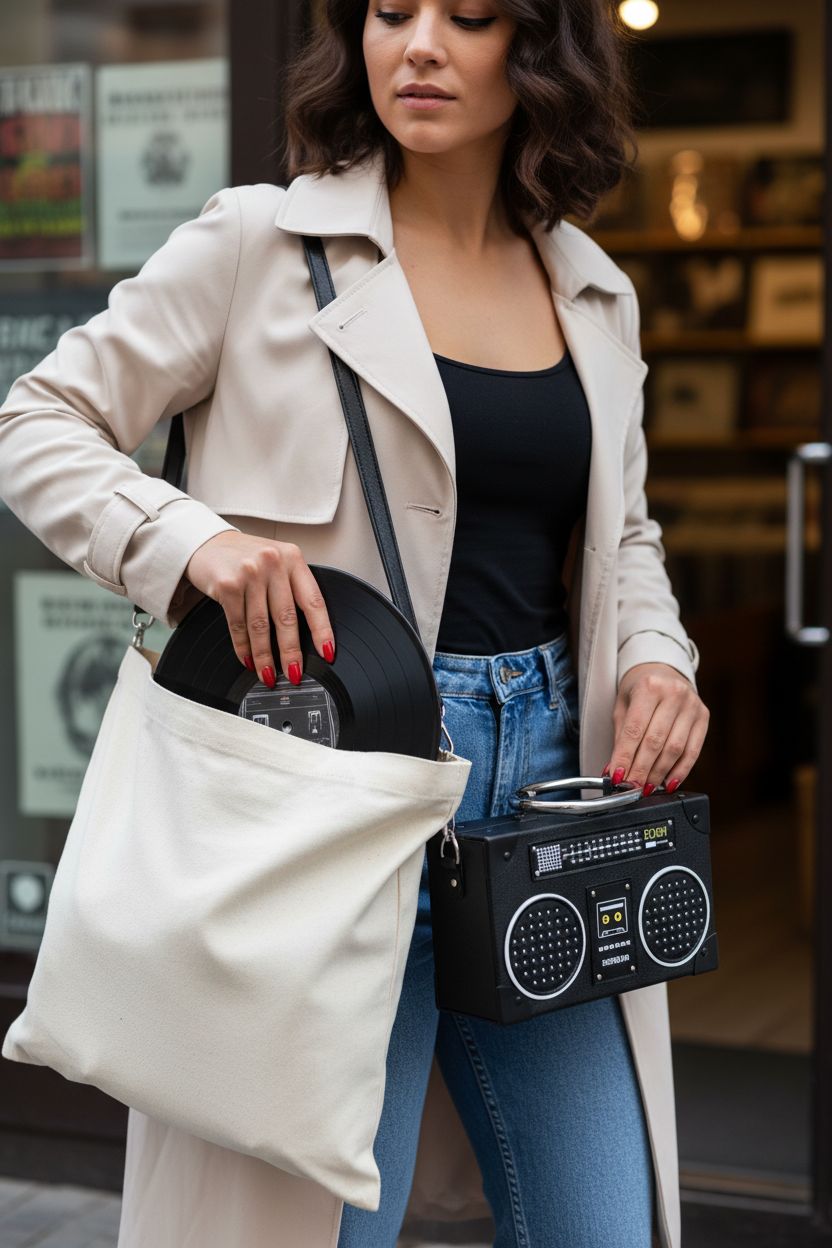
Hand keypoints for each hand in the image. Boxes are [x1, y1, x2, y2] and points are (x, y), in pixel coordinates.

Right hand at [184, 532, 334, 688]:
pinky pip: (238, 625)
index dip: (322, 630)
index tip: (327, 653)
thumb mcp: (276, 561)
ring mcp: (249, 573)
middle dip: (291, 652)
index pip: (313, 600)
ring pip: (261, 626)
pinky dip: (243, 647)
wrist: (206, 542)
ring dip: (265, 656)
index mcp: (292, 558)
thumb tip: (305, 633)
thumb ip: (291, 586)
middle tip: (294, 673)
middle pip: (287, 617)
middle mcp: (273, 563)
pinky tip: (248, 660)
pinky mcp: (227, 585)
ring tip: (269, 674)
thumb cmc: (245, 556)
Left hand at [604, 662, 709, 793]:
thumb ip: (621, 736)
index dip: (625, 756)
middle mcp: (674, 694)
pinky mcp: (704, 717)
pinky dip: (680, 771)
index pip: (635, 729)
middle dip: (641, 769)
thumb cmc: (640, 689)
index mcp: (649, 687)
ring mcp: (692, 705)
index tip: (617, 777)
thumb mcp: (623, 705)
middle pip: (656, 741)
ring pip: (675, 749)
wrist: (664, 670)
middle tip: (631, 788)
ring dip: (659, 773)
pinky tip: (668, 783)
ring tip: (646, 788)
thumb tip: (616, 770)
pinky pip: (693, 751)